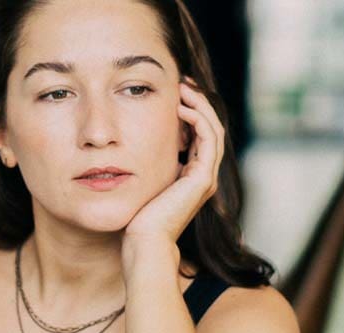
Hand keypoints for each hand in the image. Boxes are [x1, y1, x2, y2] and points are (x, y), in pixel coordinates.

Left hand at [123, 76, 225, 247]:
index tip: (175, 92)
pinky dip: (198, 120)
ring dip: (200, 105)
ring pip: (213, 129)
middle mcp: (203, 175)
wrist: (144, 240)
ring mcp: (206, 177)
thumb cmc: (138, 216)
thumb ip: (147, 163)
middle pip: (211, 128)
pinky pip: (208, 139)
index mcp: (193, 176)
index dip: (191, 111)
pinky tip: (181, 107)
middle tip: (183, 81)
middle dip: (198, 102)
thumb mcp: (144, 181)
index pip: (200, 135)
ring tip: (183, 88)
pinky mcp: (202, 179)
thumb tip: (130, 143)